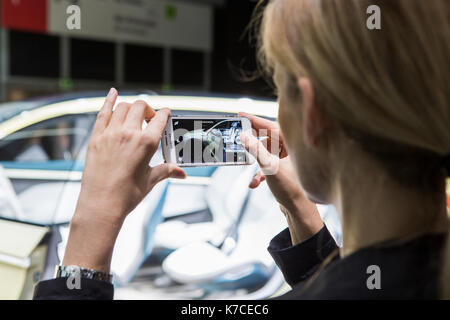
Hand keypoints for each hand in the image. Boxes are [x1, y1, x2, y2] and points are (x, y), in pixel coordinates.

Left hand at [63, 88, 185, 271]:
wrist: (102, 205)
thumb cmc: (128, 195)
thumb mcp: (151, 180)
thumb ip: (167, 170)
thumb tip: (182, 173)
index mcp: (147, 143)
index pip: (160, 119)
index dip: (164, 114)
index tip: (165, 114)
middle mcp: (129, 133)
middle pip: (140, 106)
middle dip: (148, 109)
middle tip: (149, 119)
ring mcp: (110, 134)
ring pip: (122, 107)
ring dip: (131, 107)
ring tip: (134, 115)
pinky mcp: (96, 138)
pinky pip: (102, 113)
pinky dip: (108, 100)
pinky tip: (113, 93)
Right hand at [239, 112, 322, 243]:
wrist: (299, 211)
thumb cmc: (291, 188)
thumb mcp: (269, 167)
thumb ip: (255, 150)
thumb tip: (243, 135)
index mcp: (291, 143)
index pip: (269, 125)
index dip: (253, 120)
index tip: (240, 115)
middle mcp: (290, 148)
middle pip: (266, 137)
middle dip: (251, 140)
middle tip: (237, 135)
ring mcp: (287, 159)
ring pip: (265, 152)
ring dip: (255, 160)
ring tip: (244, 163)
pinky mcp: (283, 170)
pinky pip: (267, 166)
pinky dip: (259, 173)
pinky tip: (254, 183)